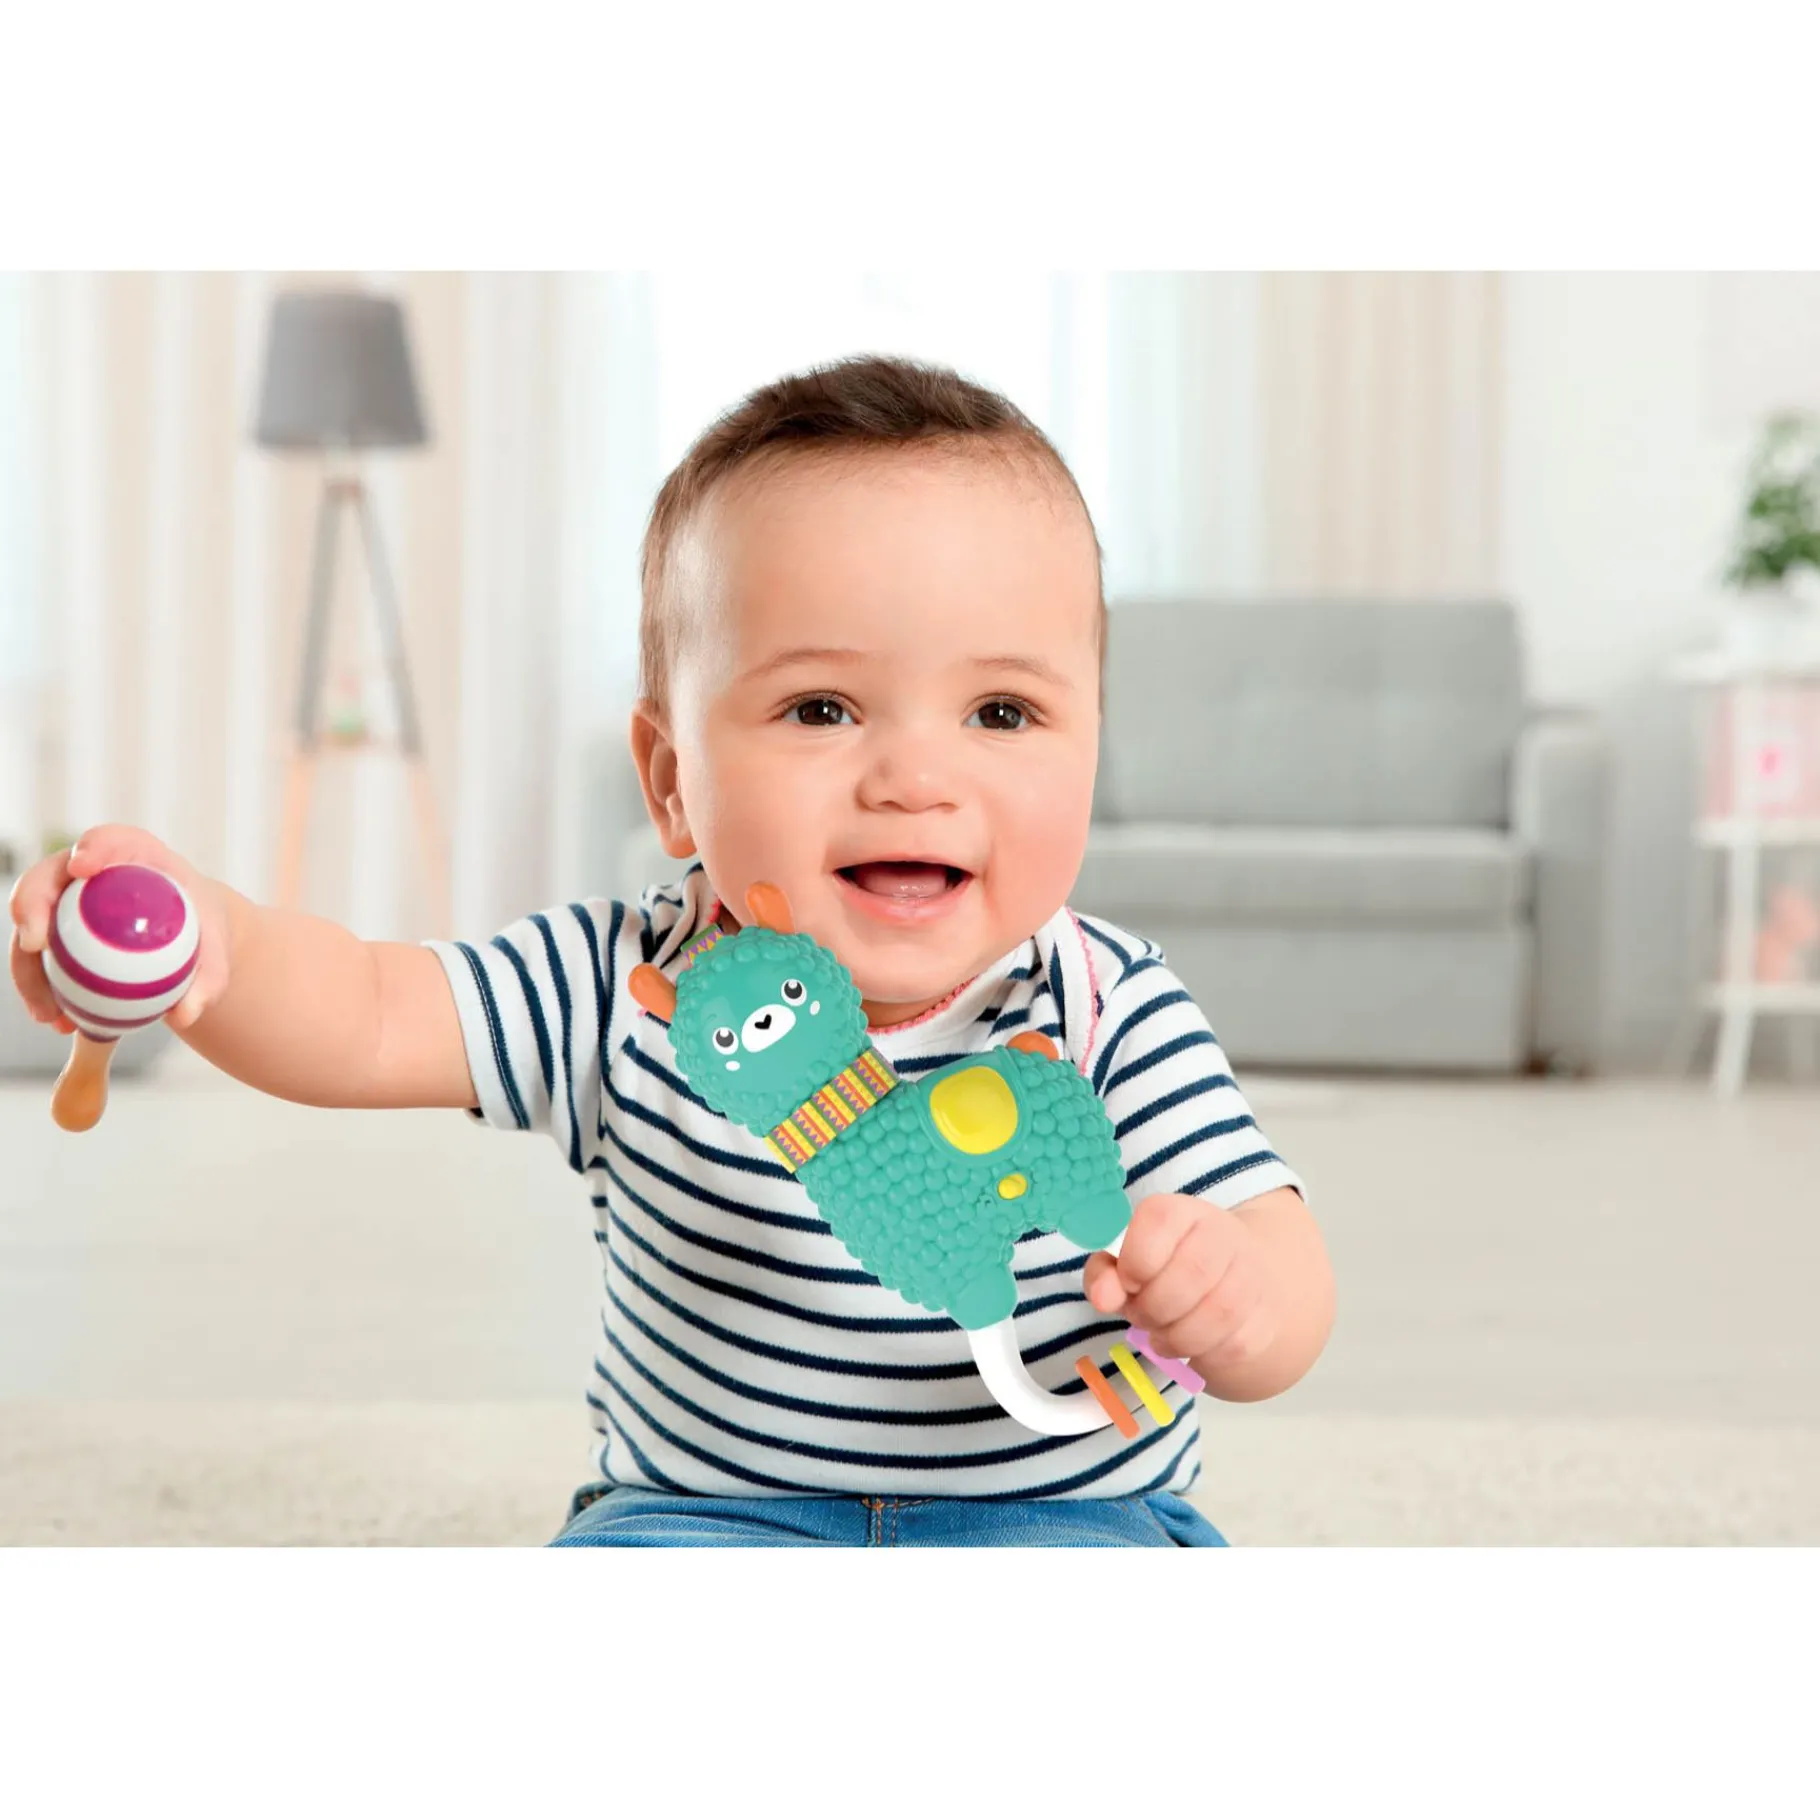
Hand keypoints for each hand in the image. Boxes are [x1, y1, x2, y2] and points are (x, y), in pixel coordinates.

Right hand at [8, 825, 228, 1034]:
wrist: (187, 941)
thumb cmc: (203, 934)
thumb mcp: (217, 954)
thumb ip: (209, 980)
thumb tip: (186, 1015)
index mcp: (136, 856)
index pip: (109, 840)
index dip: (92, 848)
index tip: (82, 869)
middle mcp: (89, 872)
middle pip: (48, 876)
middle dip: (31, 902)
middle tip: (35, 943)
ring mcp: (64, 900)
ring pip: (31, 925)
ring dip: (27, 968)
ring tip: (47, 1012)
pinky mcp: (52, 929)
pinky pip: (36, 958)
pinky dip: (40, 989)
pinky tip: (56, 1022)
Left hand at [1082, 1192, 1279, 1384]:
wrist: (1231, 1278)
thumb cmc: (1166, 1268)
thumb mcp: (1127, 1262)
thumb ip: (1105, 1273)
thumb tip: (1103, 1298)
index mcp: (1181, 1212)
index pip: (1160, 1220)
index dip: (1136, 1261)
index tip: (1128, 1282)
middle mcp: (1223, 1233)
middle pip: (1192, 1273)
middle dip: (1153, 1307)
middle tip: (1141, 1316)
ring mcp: (1251, 1273)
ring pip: (1217, 1314)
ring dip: (1177, 1336)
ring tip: (1160, 1334)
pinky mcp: (1266, 1315)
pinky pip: (1235, 1344)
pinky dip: (1203, 1353)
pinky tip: (1189, 1344)